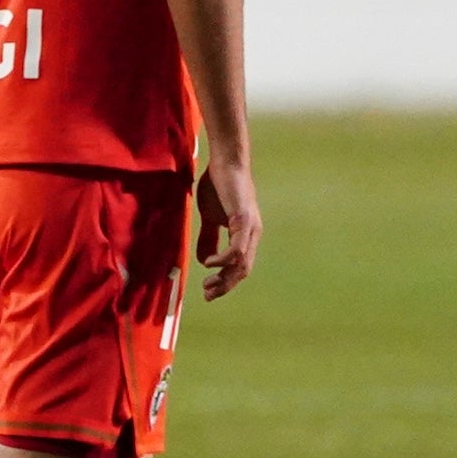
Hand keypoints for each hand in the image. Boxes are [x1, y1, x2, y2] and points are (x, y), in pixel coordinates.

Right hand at [193, 160, 260, 298]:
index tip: (208, 291)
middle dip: (225, 286)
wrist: (225, 163)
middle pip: (243, 270)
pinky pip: (237, 248)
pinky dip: (224, 259)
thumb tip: (203, 261)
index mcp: (246, 236)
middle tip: (208, 294)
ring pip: (242, 263)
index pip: (240, 267)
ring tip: (207, 283)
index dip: (225, 282)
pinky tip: (210, 263)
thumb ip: (208, 238)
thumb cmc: (218, 186)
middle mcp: (253, 235)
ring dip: (225, 277)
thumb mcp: (210, 217)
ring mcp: (251, 228)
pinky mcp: (244, 220)